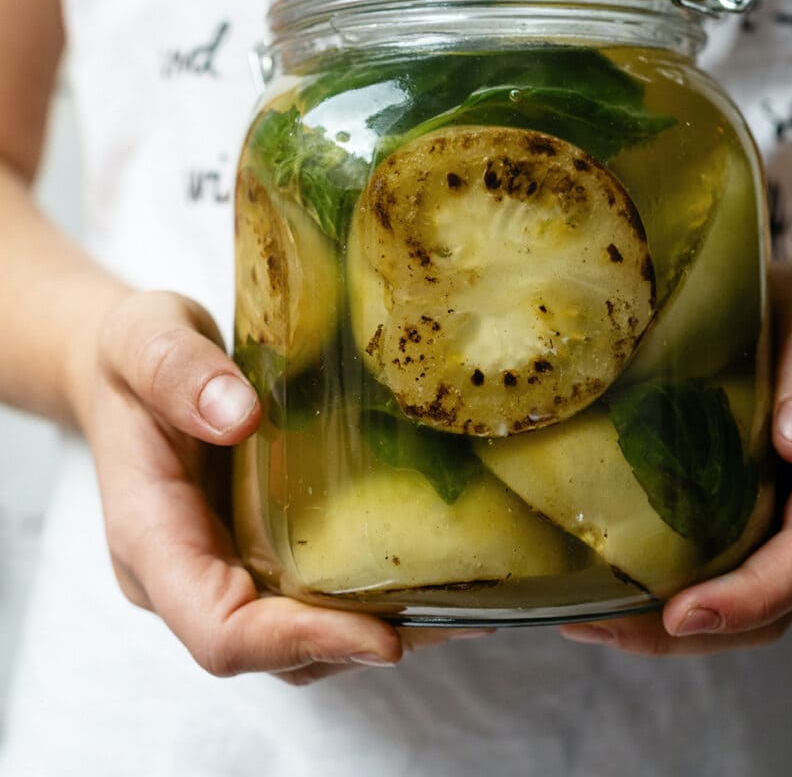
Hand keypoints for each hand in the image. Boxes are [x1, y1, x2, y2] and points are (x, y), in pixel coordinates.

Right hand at [76, 289, 473, 683]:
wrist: (130, 366)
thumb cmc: (130, 354)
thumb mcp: (142, 338)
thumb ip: (175, 371)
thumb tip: (238, 414)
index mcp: (151, 539)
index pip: (219, 630)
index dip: (299, 642)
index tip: (382, 636)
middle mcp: (189, 573)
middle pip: (273, 650)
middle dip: (359, 643)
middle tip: (453, 617)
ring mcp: (225, 566)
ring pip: (299, 637)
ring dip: (376, 630)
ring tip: (462, 604)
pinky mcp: (258, 548)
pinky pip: (311, 595)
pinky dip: (369, 596)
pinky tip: (432, 568)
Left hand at [559, 263, 791, 654]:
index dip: (754, 593)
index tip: (684, 613)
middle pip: (780, 598)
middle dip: (696, 629)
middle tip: (603, 629)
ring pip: (753, 602)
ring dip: (676, 626)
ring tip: (593, 622)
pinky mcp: (762, 510)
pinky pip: (730, 567)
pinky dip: (677, 589)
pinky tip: (617, 587)